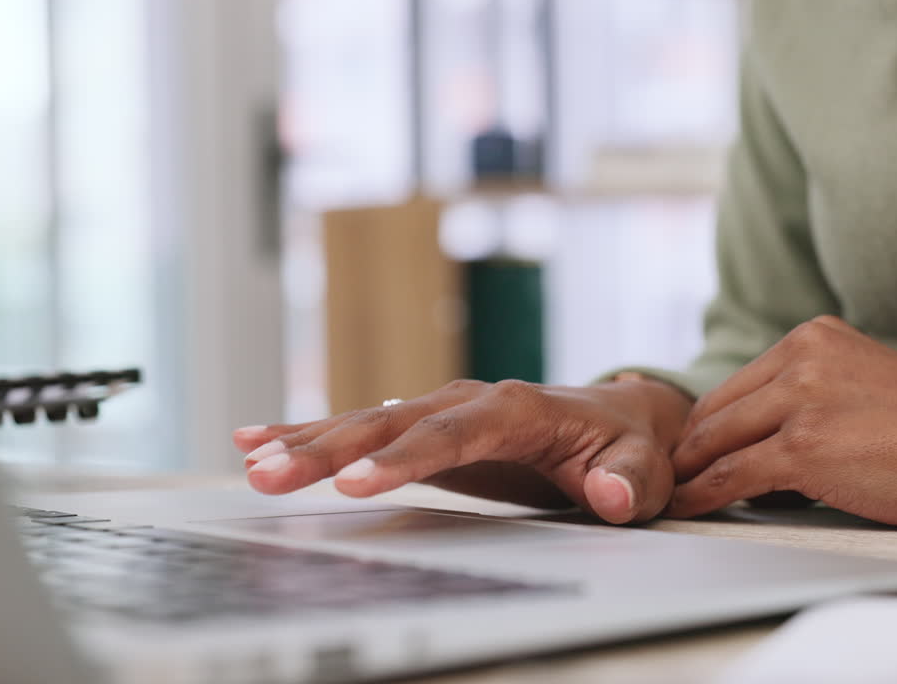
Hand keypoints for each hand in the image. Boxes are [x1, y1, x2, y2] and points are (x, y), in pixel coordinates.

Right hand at [232, 378, 693, 523]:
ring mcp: (441, 410)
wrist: (618, 416)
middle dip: (327, 449)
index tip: (355, 484)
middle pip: (389, 423)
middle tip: (270, 476)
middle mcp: (470, 400)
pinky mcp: (424, 428)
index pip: (453, 431)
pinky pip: (361, 429)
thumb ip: (630, 481)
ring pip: (364, 422)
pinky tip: (257, 438)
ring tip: (250, 461)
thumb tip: (607, 496)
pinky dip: (310, 432)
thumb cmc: (630, 443)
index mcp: (519, 407)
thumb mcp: (646, 467)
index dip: (402, 458)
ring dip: (306, 442)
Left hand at [668, 316, 896, 530]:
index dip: (708, 423)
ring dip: (689, 473)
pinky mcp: (805, 448)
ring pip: (716, 442)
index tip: (691, 449)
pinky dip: (702, 495)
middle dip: (691, 449)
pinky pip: (731, 476)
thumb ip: (811, 393)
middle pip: (717, 411)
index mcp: (813, 337)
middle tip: (671, 476)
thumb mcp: (862, 382)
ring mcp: (801, 401)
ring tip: (671, 494)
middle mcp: (802, 358)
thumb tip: (758, 438)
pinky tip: (690, 506)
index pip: (737, 385)